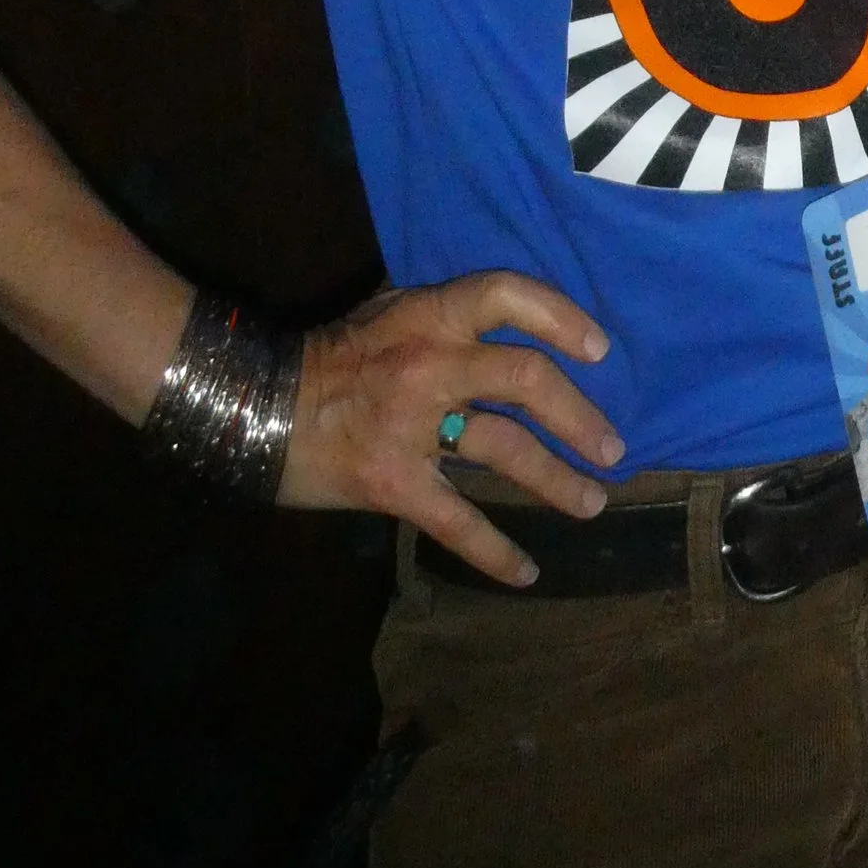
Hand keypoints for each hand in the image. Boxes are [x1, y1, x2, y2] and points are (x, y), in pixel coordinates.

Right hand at [280, 271, 624, 586]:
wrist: (253, 404)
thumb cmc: (328, 357)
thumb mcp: (388, 313)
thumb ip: (445, 320)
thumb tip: (509, 330)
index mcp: (429, 316)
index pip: (507, 295)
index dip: (560, 317)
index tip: (599, 350)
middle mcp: (430, 364)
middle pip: (526, 381)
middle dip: (579, 418)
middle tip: (614, 449)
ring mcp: (412, 425)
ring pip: (505, 451)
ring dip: (557, 482)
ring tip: (592, 503)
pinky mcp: (394, 483)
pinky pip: (458, 521)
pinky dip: (496, 552)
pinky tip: (527, 573)